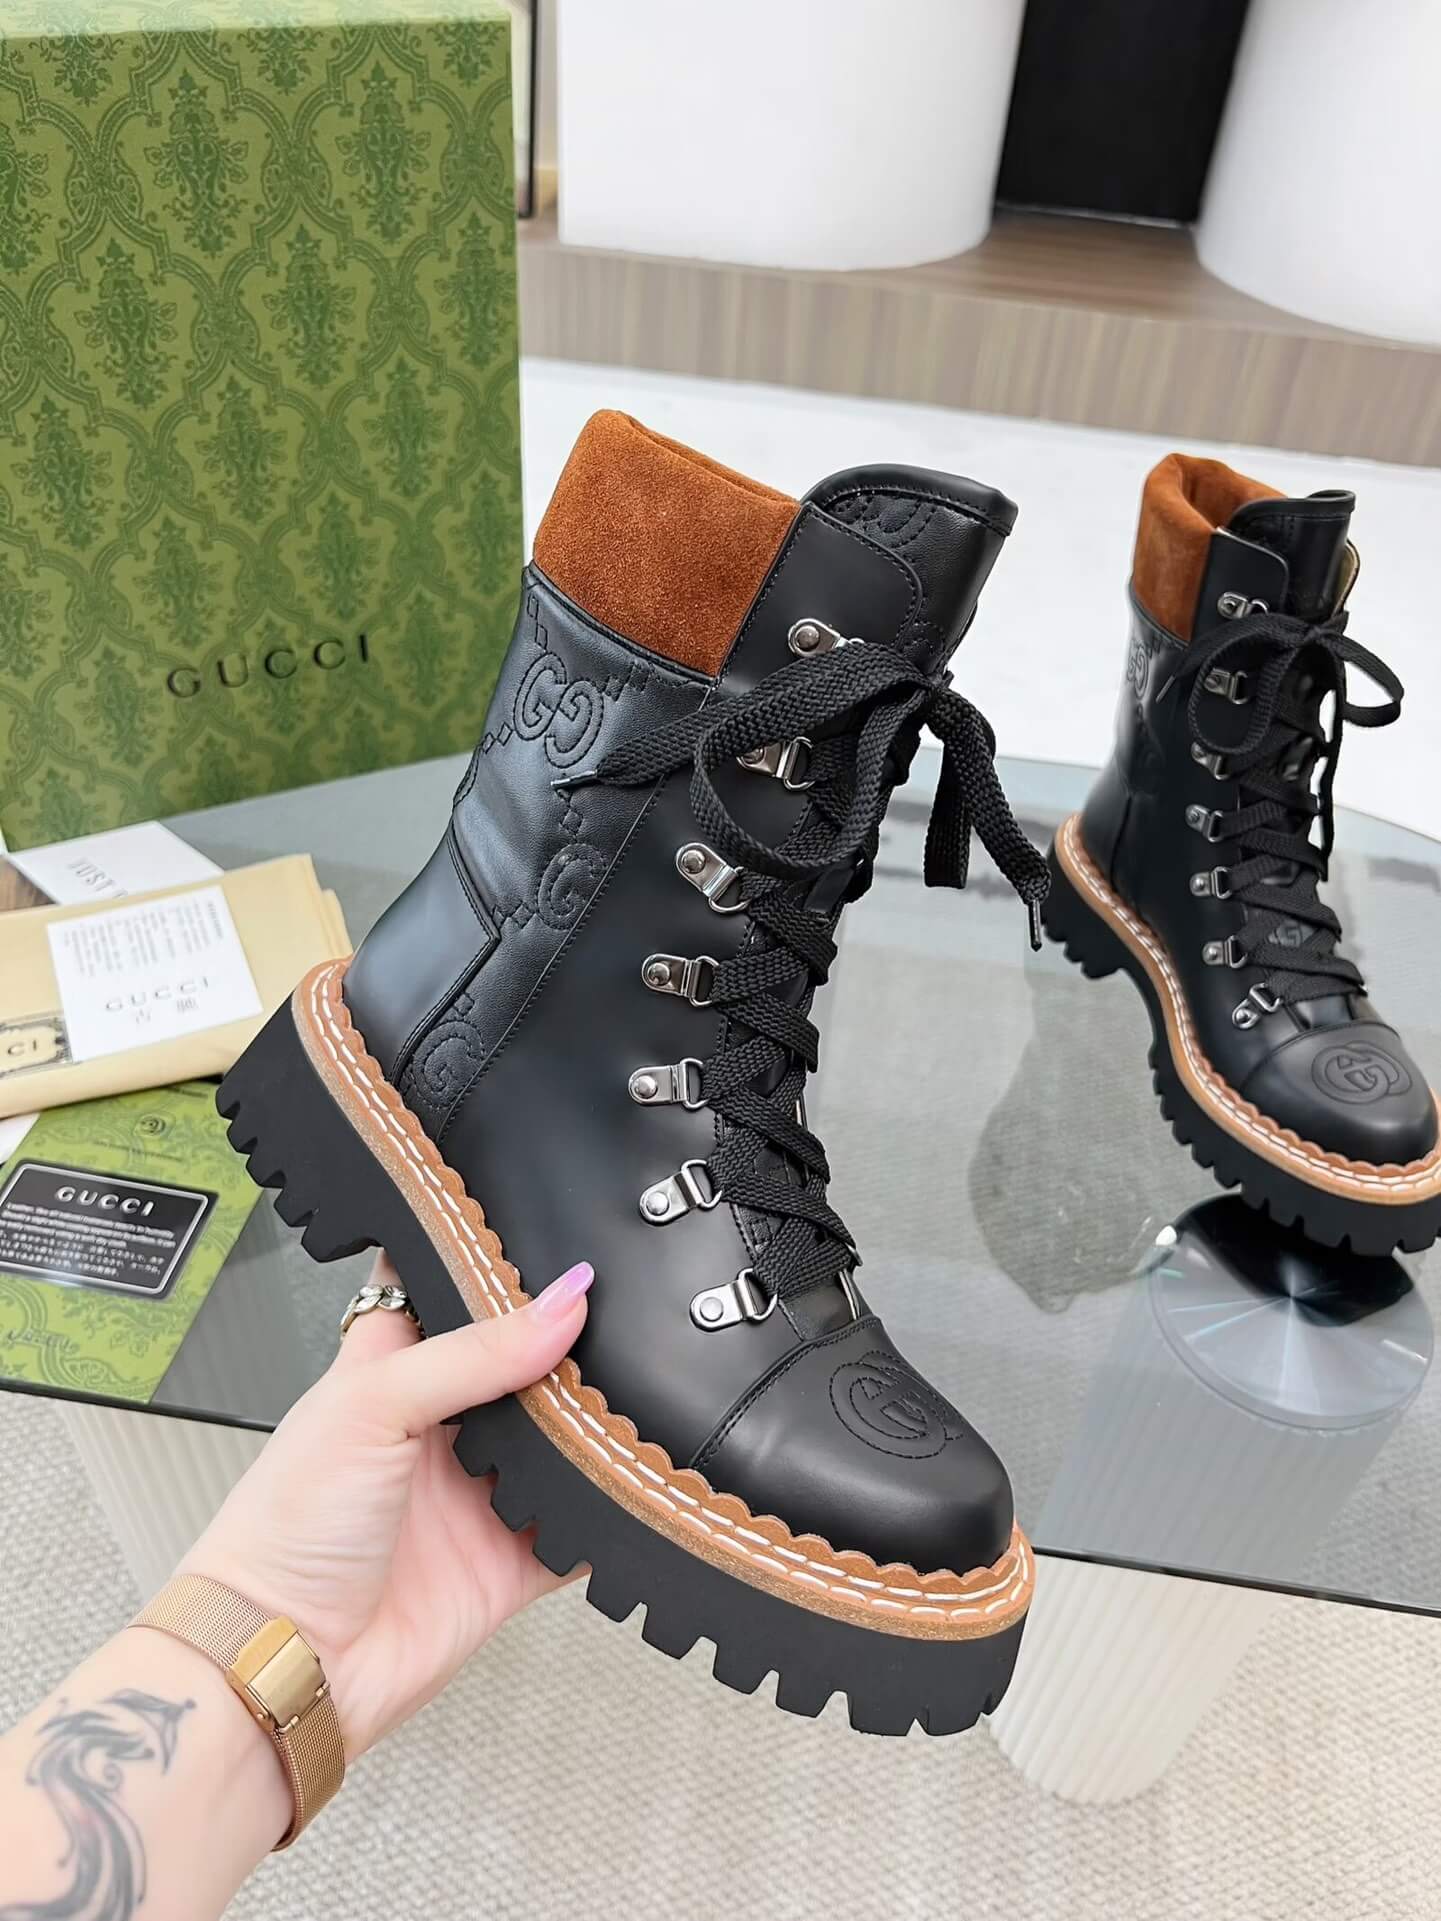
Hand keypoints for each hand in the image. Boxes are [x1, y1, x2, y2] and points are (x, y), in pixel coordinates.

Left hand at [178, 1251, 593, 1757]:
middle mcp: (437, 1426)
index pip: (441, 1292)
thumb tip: (563, 1303)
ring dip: (597, 1422)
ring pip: (561, 1441)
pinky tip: (643, 1479)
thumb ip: (473, 1352)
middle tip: (621, 1301)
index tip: (548, 1229)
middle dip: (565, 1339)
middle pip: (519, 1363)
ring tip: (644, 1378)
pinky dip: (614, 1508)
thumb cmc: (285, 1528)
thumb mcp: (372, 1405)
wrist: (286, 1662)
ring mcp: (477, 1494)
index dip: (485, 1258)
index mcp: (389, 1368)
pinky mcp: (510, 1562)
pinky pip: (581, 1527)